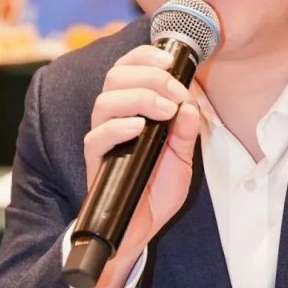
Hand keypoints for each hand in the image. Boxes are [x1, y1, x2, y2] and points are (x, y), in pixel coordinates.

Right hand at [85, 45, 199, 287]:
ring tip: (164, 111)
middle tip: (176, 93)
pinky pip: (97, 137)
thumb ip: (187, 132)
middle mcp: (114, 119)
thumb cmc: (156, 191)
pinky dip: (118, 126)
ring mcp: (104, 140)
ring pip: (105, 101)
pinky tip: (139, 128)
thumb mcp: (182, 159)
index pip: (128, 68)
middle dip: (149, 76)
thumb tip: (191, 106)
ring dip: (138, 97)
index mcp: (133, 110)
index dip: (146, 56)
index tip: (171, 60)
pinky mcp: (97, 162)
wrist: (140, 231)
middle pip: (115, 77)